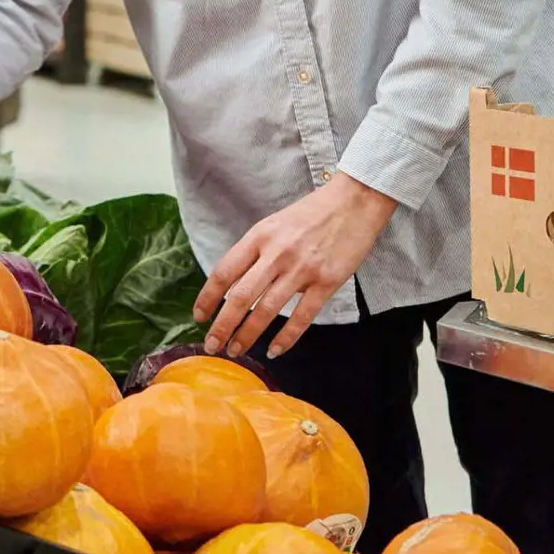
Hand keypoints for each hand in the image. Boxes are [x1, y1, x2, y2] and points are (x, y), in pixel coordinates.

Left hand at [194, 172, 397, 358]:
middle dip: (222, 325)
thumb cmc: (309, 215)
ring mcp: (302, 269)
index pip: (224, 272)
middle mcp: (276, 254)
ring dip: (248, 335)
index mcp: (258, 237)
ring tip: (236, 351)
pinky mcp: (327, 282)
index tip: (199, 316)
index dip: (207, 298)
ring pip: (267, 310)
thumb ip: (253, 252)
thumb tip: (231, 285)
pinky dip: (286, 338)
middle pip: (240, 296)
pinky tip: (274, 350)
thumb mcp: (272, 225)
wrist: (353, 202)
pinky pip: (302, 317)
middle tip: (212, 345)